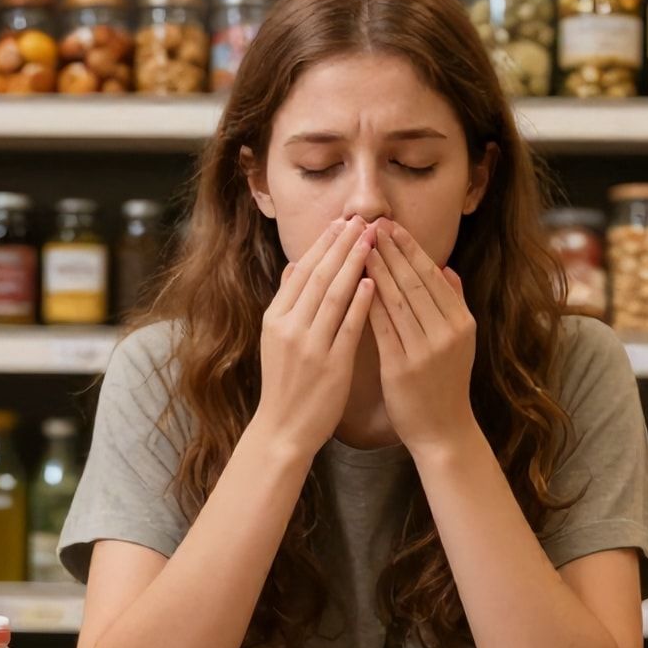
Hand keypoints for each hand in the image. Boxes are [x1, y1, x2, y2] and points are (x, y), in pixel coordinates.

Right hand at [254, 216, 375, 458]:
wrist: (283, 429)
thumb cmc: (285, 384)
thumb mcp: (274, 339)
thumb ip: (286, 302)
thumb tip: (295, 266)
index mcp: (275, 318)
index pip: (302, 271)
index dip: (323, 244)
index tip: (341, 222)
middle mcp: (289, 327)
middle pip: (318, 276)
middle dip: (341, 244)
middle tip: (362, 219)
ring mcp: (309, 345)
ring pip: (333, 295)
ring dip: (353, 263)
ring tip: (371, 239)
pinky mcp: (331, 365)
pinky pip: (347, 326)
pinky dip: (359, 302)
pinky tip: (372, 281)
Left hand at [364, 221, 476, 457]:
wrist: (442, 431)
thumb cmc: (445, 384)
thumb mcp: (460, 342)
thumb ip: (455, 304)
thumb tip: (447, 268)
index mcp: (461, 323)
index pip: (431, 276)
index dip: (410, 248)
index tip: (391, 225)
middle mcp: (446, 333)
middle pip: (413, 282)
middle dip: (390, 250)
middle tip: (370, 224)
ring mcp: (425, 350)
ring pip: (396, 300)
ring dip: (376, 269)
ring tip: (358, 246)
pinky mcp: (401, 367)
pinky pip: (381, 327)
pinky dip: (367, 303)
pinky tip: (353, 285)